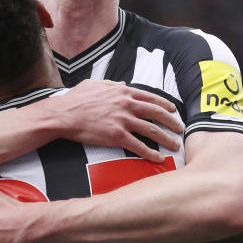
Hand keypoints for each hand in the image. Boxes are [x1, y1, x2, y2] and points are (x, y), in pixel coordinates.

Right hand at [50, 80, 182, 161]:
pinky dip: (150, 152)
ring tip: (174, 145)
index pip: (150, 97)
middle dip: (171, 121)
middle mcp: (126, 105)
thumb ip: (111, 84)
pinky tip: (158, 158)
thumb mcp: (94, 84)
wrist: (63, 114)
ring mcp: (122, 120)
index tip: (172, 109)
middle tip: (179, 128)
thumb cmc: (75, 99)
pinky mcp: (116, 136)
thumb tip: (123, 85)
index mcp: (122, 91)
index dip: (164, 104)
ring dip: (166, 138)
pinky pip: (138, 145)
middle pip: (156, 113)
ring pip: (151, 130)